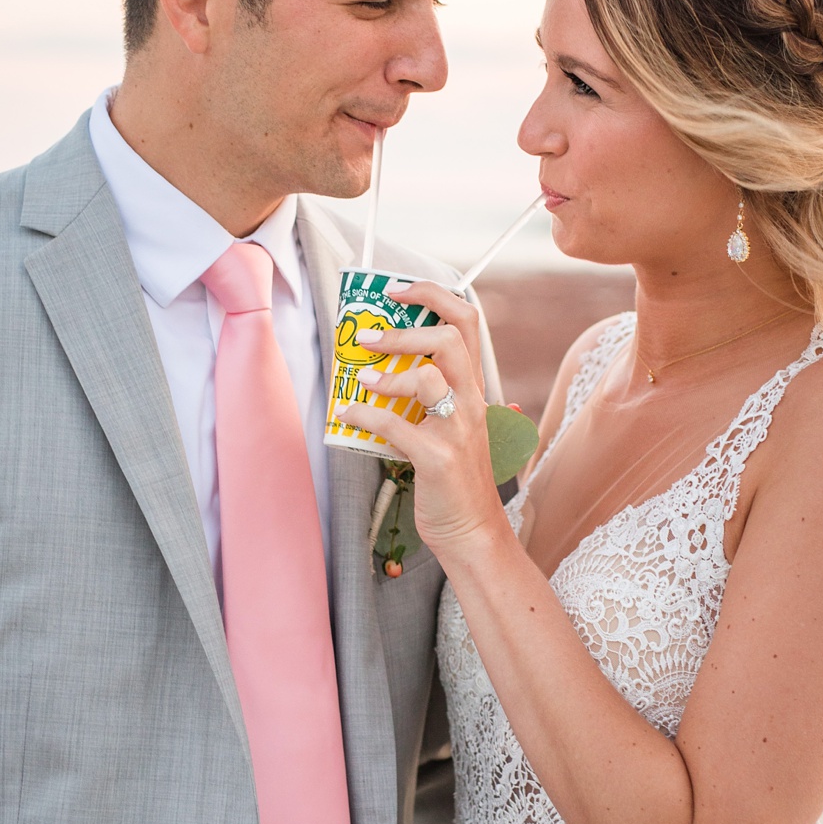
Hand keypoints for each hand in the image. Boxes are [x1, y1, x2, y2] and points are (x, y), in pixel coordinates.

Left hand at [329, 282, 505, 566]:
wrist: (473, 531)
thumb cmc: (455, 479)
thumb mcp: (454, 427)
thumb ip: (431, 397)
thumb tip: (381, 371)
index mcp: (474, 388)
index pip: (467, 320)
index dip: (432, 295)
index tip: (396, 292)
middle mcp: (472, 402)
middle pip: (449, 337)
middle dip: (404, 330)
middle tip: (369, 336)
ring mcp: (457, 430)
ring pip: (425, 377)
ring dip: (385, 374)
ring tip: (360, 379)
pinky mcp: (437, 459)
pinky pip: (394, 425)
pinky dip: (363, 416)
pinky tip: (348, 415)